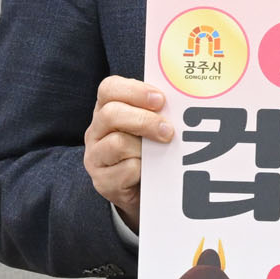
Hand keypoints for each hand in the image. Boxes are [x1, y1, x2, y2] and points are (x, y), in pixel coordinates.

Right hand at [83, 76, 173, 229]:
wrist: (145, 190)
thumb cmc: (149, 151)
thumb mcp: (151, 126)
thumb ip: (159, 112)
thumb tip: (183, 101)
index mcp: (106, 109)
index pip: (109, 88)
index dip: (135, 91)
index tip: (160, 99)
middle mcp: (95, 131)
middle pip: (111, 114)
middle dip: (144, 120)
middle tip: (168, 130)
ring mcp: (96, 157)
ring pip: (117, 143)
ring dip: (145, 147)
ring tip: (162, 151)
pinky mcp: (103, 182)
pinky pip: (126, 170)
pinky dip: (143, 170)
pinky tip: (151, 171)